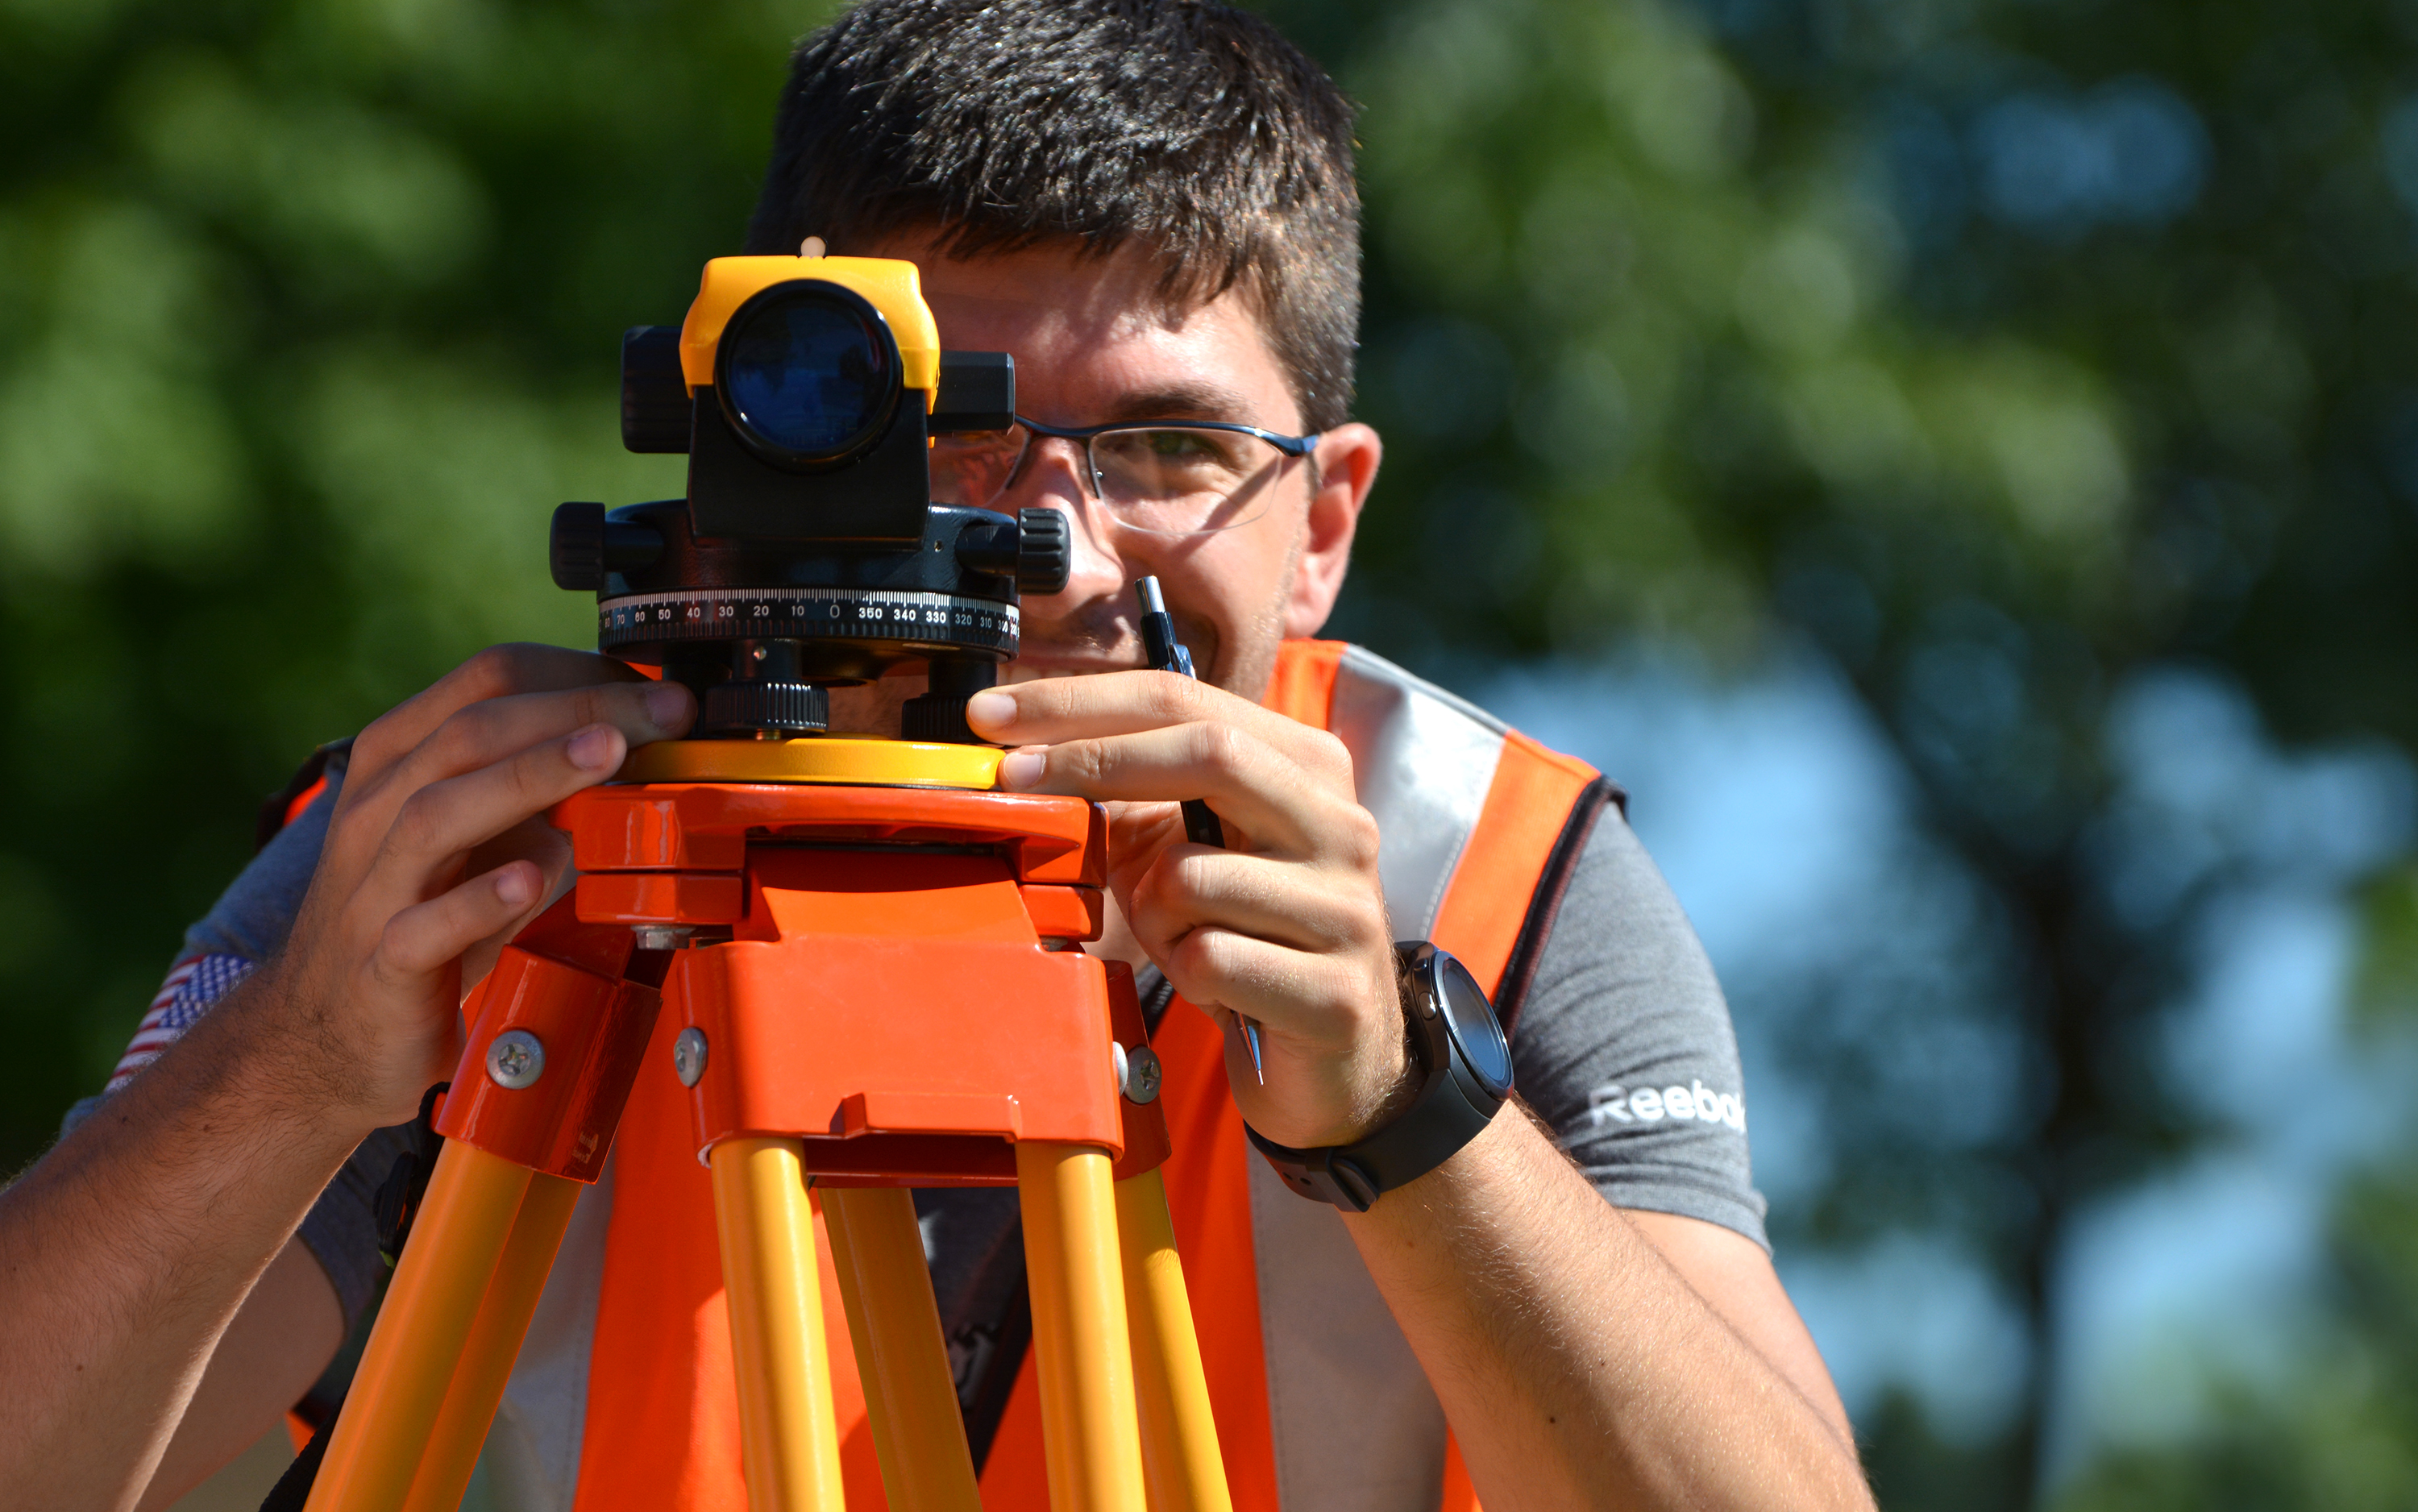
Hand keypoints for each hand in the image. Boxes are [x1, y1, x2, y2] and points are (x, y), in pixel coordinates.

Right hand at [249, 645, 693, 1132]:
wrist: (325, 1034)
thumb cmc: (418, 916)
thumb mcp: (480, 836)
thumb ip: (540, 791)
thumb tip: (636, 744)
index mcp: (398, 761)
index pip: (485, 682)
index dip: (577, 675)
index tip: (654, 689)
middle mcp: (376, 812)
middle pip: (470, 733)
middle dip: (576, 711)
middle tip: (665, 711)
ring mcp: (373, 889)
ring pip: (437, 814)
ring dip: (530, 777)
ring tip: (607, 756)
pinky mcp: (382, 968)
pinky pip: (422, 928)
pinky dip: (478, 900)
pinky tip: (531, 880)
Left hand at [968, 672, 1406, 1147]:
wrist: (1330, 1061)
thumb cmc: (1244, 942)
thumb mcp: (1186, 851)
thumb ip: (1132, 795)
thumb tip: (1019, 751)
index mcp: (1308, 769)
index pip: (1187, 699)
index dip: (1082, 702)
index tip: (994, 715)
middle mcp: (1342, 825)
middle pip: (1210, 751)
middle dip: (1095, 758)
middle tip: (1014, 778)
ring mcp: (1346, 908)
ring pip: (1192, 875)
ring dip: (1152, 913)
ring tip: (1178, 941)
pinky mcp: (1335, 994)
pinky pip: (1210, 962)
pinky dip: (1187, 976)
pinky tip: (1215, 990)